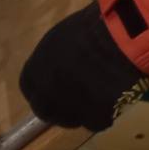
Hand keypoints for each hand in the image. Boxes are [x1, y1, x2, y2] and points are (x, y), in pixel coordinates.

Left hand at [20, 5, 148, 131]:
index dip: (44, 88)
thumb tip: (61, 65)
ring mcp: (71, 112)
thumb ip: (55, 59)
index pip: (30, 90)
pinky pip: (99, 121)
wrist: (118, 41)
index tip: (56, 85)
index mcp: (34, 73)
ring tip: (100, 95)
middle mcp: (47, 97)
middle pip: (47, 111)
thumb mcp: (61, 39)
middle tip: (77, 97)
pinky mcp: (96, 120)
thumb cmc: (90, 28)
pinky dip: (106, 113)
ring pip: (73, 120)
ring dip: (82, 112)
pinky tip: (116, 96)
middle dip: (59, 107)